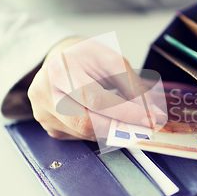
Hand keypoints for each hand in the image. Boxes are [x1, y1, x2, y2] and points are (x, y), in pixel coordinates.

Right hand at [28, 36, 165, 140]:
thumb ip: (133, 85)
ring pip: (86, 134)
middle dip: (122, 128)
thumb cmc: (86, 57)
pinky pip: (82, 137)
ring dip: (114, 130)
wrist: (60, 59)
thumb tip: (152, 114)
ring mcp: (44, 114)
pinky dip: (101, 132)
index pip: (95, 99)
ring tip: (130, 119)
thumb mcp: (112, 60)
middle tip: (147, 128)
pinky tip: (107, 119)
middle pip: (87, 123)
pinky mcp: (50, 128)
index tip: (150, 119)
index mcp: (60, 70)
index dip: (125, 112)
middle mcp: (45, 94)